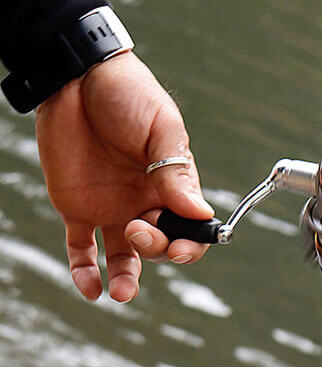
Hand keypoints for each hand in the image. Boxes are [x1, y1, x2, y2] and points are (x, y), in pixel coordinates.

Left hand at [35, 52, 212, 301]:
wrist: (75, 74)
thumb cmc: (126, 94)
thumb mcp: (160, 128)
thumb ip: (176, 172)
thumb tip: (201, 213)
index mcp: (171, 188)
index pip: (189, 231)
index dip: (189, 245)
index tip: (180, 246)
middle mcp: (144, 205)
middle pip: (159, 247)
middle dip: (154, 249)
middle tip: (137, 228)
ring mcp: (111, 209)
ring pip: (124, 259)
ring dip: (126, 280)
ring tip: (120, 292)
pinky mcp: (76, 208)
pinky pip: (81, 250)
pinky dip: (85, 273)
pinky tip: (92, 290)